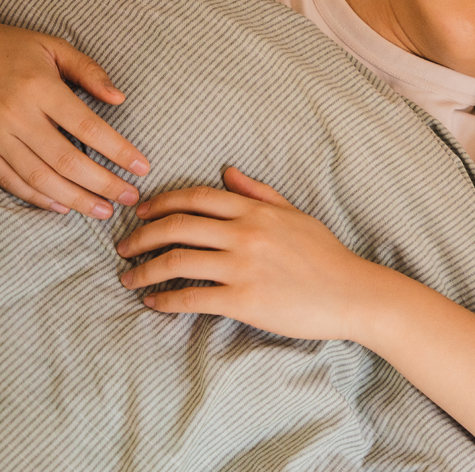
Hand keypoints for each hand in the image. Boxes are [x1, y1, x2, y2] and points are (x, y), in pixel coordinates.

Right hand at [0, 13, 148, 217]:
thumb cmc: (8, 46)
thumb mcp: (52, 45)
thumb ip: (89, 71)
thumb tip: (120, 99)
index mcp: (40, 88)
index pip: (88, 127)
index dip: (119, 151)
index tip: (143, 168)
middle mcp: (16, 114)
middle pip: (66, 160)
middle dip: (103, 184)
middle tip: (130, 198)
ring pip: (39, 177)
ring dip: (74, 199)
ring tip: (103, 211)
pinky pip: (8, 180)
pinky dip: (36, 197)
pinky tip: (62, 207)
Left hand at [118, 167, 384, 340]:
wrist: (351, 292)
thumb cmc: (325, 254)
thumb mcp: (294, 214)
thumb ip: (259, 192)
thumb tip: (227, 172)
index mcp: (255, 210)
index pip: (195, 197)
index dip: (160, 202)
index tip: (140, 212)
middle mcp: (244, 233)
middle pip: (176, 226)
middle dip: (141, 236)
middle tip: (123, 246)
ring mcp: (242, 267)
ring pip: (176, 261)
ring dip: (144, 270)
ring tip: (129, 278)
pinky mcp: (243, 300)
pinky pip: (191, 298)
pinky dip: (165, 300)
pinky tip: (153, 302)